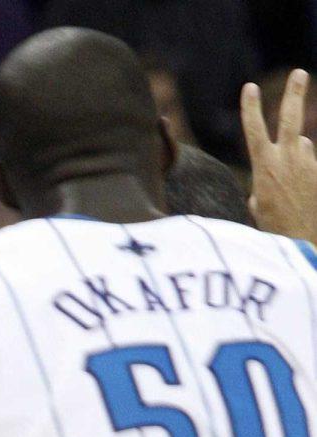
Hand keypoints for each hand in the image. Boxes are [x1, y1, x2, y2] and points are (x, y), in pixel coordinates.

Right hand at [242, 68, 316, 241]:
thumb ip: (264, 183)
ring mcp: (307, 163)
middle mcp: (288, 159)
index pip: (254, 130)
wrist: (303, 241)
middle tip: (299, 73)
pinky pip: (310, 163)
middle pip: (291, 117)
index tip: (249, 88)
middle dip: (295, 93)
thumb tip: (273, 174)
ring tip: (292, 186)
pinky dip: (305, 174)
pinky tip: (303, 194)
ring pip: (302, 144)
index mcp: (265, 167)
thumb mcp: (259, 206)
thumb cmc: (274, 229)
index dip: (250, 108)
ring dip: (296, 156)